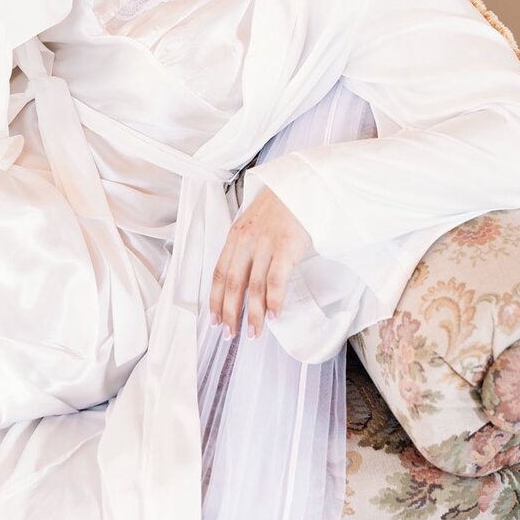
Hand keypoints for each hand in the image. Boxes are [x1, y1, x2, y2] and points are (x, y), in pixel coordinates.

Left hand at [209, 185, 313, 340]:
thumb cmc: (283, 205)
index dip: (215, 299)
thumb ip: (246, 245)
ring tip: (254, 332)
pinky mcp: (286, 246)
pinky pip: (276, 280)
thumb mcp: (256, 221)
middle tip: (229, 335)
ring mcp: (265, 243)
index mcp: (236, 234)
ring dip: (253, 314)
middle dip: (229, 313)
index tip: (214, 319)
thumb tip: (242, 276)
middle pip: (232, 283)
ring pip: (253, 287)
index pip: (219, 272)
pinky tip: (274, 315)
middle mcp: (246, 240)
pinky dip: (274, 301)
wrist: (305, 184)